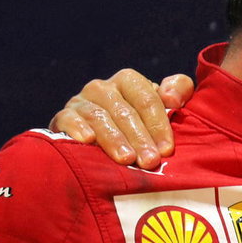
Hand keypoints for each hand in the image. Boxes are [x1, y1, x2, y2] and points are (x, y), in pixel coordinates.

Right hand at [48, 69, 193, 169]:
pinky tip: (88, 141)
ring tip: (126, 159)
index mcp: (128, 81)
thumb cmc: (142, 122)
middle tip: (150, 161)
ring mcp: (80, 101)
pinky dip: (77, 128)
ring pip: (99, 117)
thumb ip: (179, 91)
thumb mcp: (164, 105)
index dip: (159, 125)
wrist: (101, 140)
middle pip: (124, 111)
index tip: (167, 150)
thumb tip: (172, 97)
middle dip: (140, 138)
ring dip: (114, 139)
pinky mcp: (62, 117)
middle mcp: (102, 88)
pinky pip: (68, 119)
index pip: (147, 99)